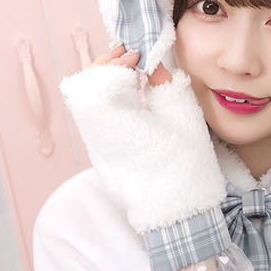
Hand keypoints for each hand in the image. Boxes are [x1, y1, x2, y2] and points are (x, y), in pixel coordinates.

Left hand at [59, 40, 228, 234]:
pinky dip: (104, 101)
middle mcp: (96, 134)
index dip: (116, 60)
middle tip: (127, 54)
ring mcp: (95, 148)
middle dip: (102, 65)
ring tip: (126, 72)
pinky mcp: (101, 158)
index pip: (100, 78)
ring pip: (84, 103)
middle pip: (83, 88)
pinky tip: (125, 96)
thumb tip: (152, 62)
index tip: (137, 55)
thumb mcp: (183, 116)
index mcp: (117, 121)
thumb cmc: (186, 166)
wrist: (179, 215)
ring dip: (101, 82)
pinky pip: (92, 120)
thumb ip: (164, 82)